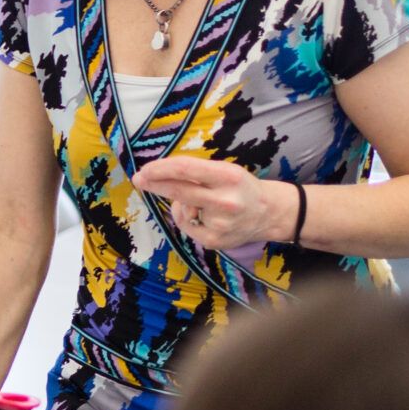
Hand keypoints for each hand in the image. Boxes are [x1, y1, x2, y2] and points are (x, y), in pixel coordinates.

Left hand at [130, 158, 296, 250]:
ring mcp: (219, 223)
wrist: (268, 213)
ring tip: (199, 202)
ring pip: (180, 210)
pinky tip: (204, 216)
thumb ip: (196, 173)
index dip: (161, 169)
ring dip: (179, 203)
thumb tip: (158, 175)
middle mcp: (225, 201)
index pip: (186, 170)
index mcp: (228, 176)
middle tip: (139, 179)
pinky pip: (186, 226)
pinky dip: (187, 218)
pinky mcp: (214, 240)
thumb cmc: (240, 187)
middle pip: (179, 191)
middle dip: (155, 184)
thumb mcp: (224, 171)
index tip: (145, 168)